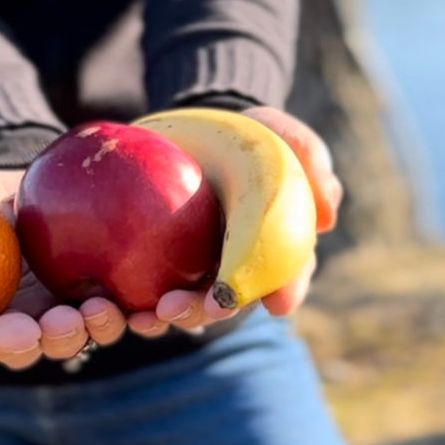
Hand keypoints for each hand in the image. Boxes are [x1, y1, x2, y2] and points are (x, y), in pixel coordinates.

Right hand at [0, 169, 130, 382]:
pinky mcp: (93, 289)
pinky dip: (117, 316)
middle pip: (21, 354)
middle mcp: (16, 328)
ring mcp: (57, 311)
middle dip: (22, 346)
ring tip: (75, 315)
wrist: (1, 169)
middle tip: (22, 329)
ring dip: (73, 334)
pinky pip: (111, 312)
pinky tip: (116, 305)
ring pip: (68, 339)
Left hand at [125, 106, 341, 338]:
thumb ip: (309, 159)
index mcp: (270, 251)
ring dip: (168, 315)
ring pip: (183, 303)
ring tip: (149, 316)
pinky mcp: (152, 259)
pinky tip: (118, 308)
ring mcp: (191, 269)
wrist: (198, 128)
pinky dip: (130, 302)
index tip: (275, 301)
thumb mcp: (283, 137)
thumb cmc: (250, 138)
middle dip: (206, 311)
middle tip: (188, 308)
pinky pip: (141, 287)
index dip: (282, 289)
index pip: (283, 276)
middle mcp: (231, 269)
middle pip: (224, 302)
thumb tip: (326, 216)